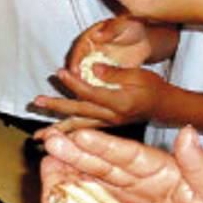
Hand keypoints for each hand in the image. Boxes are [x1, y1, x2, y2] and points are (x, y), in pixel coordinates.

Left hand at [31, 16, 162, 129]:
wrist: (165, 107)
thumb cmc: (154, 87)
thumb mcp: (139, 74)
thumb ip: (115, 72)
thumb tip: (91, 66)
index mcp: (120, 103)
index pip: (91, 93)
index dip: (74, 83)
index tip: (60, 72)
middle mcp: (111, 117)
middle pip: (80, 112)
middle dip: (57, 107)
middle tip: (37, 101)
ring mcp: (108, 124)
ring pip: (79, 127)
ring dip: (57, 130)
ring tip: (38, 136)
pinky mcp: (105, 126)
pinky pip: (83, 131)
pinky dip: (68, 135)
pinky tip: (53, 136)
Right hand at [40, 126, 202, 202]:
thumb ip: (200, 164)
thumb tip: (187, 132)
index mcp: (161, 166)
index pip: (127, 154)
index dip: (103, 145)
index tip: (79, 136)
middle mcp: (141, 179)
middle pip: (104, 165)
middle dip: (76, 153)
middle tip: (49, 141)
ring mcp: (132, 200)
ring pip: (96, 183)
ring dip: (70, 172)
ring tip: (45, 161)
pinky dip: (77, 200)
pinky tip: (56, 193)